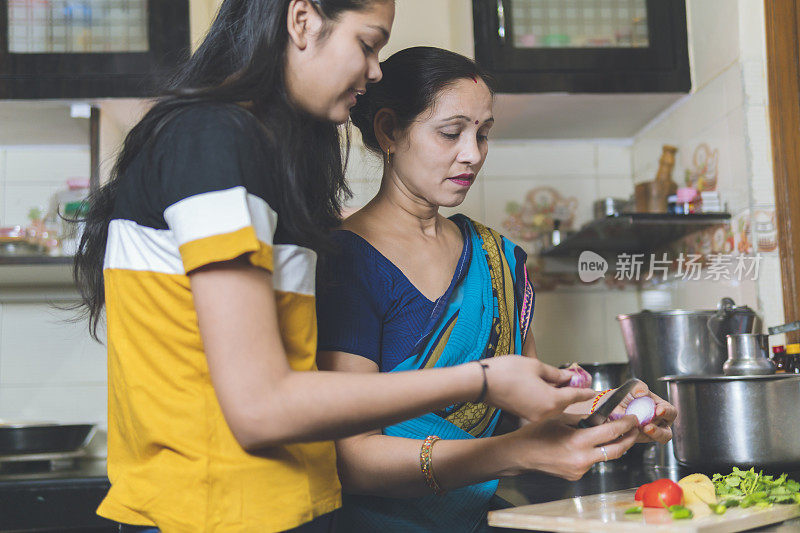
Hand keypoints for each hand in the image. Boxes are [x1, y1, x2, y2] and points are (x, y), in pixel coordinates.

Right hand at [482, 356, 596, 424]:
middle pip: (566, 404)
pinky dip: (548, 401)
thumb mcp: (535, 366)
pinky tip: (546, 391)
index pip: (576, 396)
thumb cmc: (505, 372)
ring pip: (555, 407)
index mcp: (551, 400)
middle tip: (580, 386)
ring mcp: (534, 416)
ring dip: (560, 398)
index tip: (595, 392)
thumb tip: (568, 377)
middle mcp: (545, 412)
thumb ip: (555, 374)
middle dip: (573, 395)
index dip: (586, 392)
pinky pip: (543, 409)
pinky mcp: (525, 415)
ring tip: (563, 386)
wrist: (480, 384)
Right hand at [502, 413, 639, 480]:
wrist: (520, 454)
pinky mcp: (576, 475)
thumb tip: (601, 415)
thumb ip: (583, 418)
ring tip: (614, 434)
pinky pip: (592, 462)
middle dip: (629, 439)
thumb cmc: (535, 433)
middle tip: (634, 429)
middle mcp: (582, 459)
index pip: (611, 432)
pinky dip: (595, 452)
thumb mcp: (560, 418)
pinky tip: (589, 444)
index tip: (633, 419)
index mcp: (578, 441)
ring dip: (612, 445)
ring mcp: (580, 470)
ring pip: (605, 456)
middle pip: (616, 450)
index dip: (626, 425)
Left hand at [610, 381, 676, 444]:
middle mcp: (658, 422)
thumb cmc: (625, 396)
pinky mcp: (640, 438)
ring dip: (652, 435)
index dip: (667, 411)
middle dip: (659, 430)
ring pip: (658, 438)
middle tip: (649, 425)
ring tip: (642, 429)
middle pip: (667, 431)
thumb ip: (638, 387)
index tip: (659, 410)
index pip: (671, 411)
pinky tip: (631, 429)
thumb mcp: (631, 388)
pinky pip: (642, 440)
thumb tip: (643, 392)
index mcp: (661, 408)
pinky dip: (637, 436)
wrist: (611, 405)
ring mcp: (650, 431)